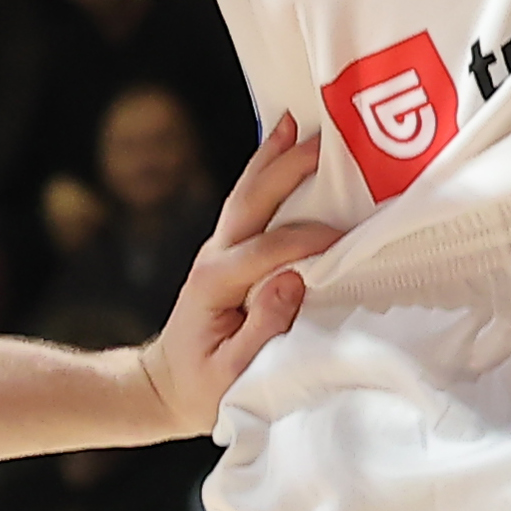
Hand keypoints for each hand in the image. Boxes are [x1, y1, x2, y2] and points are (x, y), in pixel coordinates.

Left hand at [137, 117, 339, 434]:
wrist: (164, 387)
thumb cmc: (202, 390)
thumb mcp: (231, 376)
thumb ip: (262, 331)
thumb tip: (292, 282)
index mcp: (215, 284)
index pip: (266, 250)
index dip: (306, 241)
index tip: (345, 236)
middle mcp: (215, 256)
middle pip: (252, 200)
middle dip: (288, 166)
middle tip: (327, 138)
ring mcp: (220, 248)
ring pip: (248, 192)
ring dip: (275, 156)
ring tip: (300, 120)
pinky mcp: (230, 250)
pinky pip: (252, 203)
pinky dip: (269, 170)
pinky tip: (285, 146)